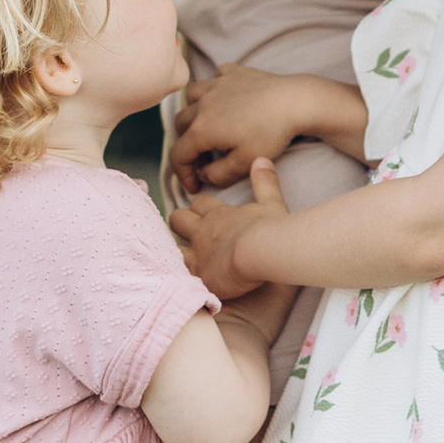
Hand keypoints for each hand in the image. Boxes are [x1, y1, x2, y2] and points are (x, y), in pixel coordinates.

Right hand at [169, 61, 363, 193]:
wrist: (295, 101)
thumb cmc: (271, 133)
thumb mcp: (243, 164)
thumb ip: (217, 175)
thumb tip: (203, 174)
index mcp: (202, 129)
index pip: (178, 155)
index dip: (183, 175)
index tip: (195, 186)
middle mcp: (203, 104)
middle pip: (180, 125)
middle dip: (187, 145)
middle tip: (205, 159)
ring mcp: (217, 85)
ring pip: (191, 97)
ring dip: (193, 113)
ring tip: (209, 126)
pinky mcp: (234, 72)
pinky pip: (214, 78)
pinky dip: (214, 89)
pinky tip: (225, 99)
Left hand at [170, 157, 293, 302]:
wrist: (262, 250)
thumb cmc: (270, 228)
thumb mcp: (271, 202)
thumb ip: (265, 183)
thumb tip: (261, 159)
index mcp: (219, 214)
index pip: (200, 205)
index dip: (200, 208)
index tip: (202, 213)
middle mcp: (203, 230)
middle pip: (179, 219)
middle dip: (180, 223)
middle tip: (186, 234)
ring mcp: (197, 253)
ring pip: (172, 247)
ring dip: (172, 252)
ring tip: (177, 260)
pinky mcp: (196, 274)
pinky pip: (176, 273)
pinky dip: (176, 276)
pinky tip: (176, 283)